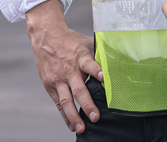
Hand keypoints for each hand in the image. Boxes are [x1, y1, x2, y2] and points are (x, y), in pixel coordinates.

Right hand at [26, 0, 103, 133]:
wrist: (46, 37)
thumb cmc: (71, 41)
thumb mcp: (86, 42)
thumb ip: (100, 53)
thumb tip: (120, 61)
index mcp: (80, 57)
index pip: (90, 64)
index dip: (97, 70)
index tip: (104, 78)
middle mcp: (69, 70)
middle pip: (78, 89)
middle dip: (87, 104)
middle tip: (96, 117)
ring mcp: (58, 79)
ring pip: (66, 100)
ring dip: (74, 116)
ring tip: (82, 128)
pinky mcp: (49, 85)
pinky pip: (58, 103)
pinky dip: (65, 116)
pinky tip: (72, 126)